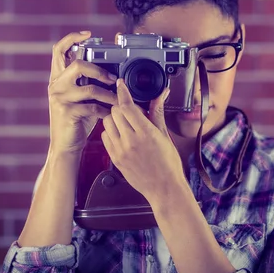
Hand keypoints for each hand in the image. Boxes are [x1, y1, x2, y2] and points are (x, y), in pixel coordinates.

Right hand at [48, 31, 117, 154]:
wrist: (66, 145)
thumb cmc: (77, 119)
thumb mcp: (81, 97)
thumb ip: (89, 82)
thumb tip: (113, 71)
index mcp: (58, 77)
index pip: (58, 50)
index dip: (72, 38)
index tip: (88, 34)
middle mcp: (56, 85)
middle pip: (78, 65)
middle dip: (100, 70)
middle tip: (112, 78)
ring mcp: (60, 98)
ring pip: (90, 88)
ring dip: (109, 94)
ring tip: (118, 100)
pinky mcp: (67, 112)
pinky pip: (93, 107)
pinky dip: (106, 110)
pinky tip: (111, 114)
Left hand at [101, 79, 186, 203]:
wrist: (163, 188)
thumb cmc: (168, 164)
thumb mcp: (164, 135)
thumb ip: (157, 113)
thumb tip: (161, 94)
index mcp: (145, 133)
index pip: (127, 106)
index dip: (123, 92)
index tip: (120, 84)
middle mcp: (130, 141)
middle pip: (115, 111)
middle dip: (122, 107)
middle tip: (133, 113)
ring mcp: (120, 150)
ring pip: (107, 122)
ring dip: (115, 119)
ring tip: (127, 125)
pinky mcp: (114, 158)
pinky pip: (104, 137)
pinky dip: (111, 132)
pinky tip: (122, 136)